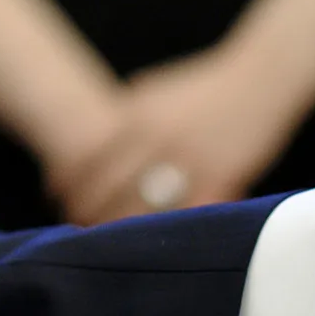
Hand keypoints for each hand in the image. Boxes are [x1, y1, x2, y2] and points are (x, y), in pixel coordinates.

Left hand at [54, 47, 310, 225]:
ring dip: (122, 226)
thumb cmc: (203, 84)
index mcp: (137, 115)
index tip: (53, 194)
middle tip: (75, 224)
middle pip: (110, 187)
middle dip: (87, 210)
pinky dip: (173, 228)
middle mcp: (158, 138)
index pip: (89, 156)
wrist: (261, 76)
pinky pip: (190, 213)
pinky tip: (159, 239)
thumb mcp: (154, 87)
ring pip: (145, 206)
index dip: (67, 180)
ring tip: (107, 238)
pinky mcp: (223, 177)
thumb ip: (125, 111)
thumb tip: (95, 130)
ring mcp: (191, 160)